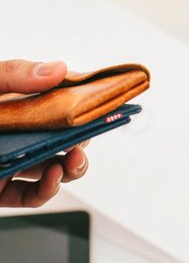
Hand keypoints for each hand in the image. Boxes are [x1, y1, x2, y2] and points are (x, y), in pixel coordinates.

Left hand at [0, 60, 88, 207]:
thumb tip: (61, 69)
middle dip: (83, 138)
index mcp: (16, 102)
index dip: (85, 100)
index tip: (104, 101)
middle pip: (64, 134)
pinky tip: (53, 178)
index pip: (60, 97)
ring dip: (72, 166)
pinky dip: (48, 189)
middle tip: (88, 137)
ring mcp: (10, 160)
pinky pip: (31, 194)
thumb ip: (13, 74)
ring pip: (54, 165)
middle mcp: (18, 130)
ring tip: (74, 162)